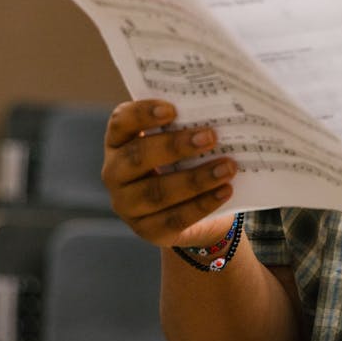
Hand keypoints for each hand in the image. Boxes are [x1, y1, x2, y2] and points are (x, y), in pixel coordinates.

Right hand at [102, 99, 238, 247]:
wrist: (193, 209)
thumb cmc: (186, 162)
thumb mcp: (182, 142)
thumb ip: (189, 126)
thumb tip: (219, 114)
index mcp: (119, 142)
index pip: (121, 123)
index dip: (142, 114)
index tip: (172, 110)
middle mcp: (114, 173)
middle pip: (137, 157)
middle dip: (175, 146)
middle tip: (210, 136)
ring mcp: (127, 205)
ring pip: (156, 192)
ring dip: (196, 179)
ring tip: (227, 167)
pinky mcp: (146, 230)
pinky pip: (174, 218)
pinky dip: (202, 204)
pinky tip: (225, 191)